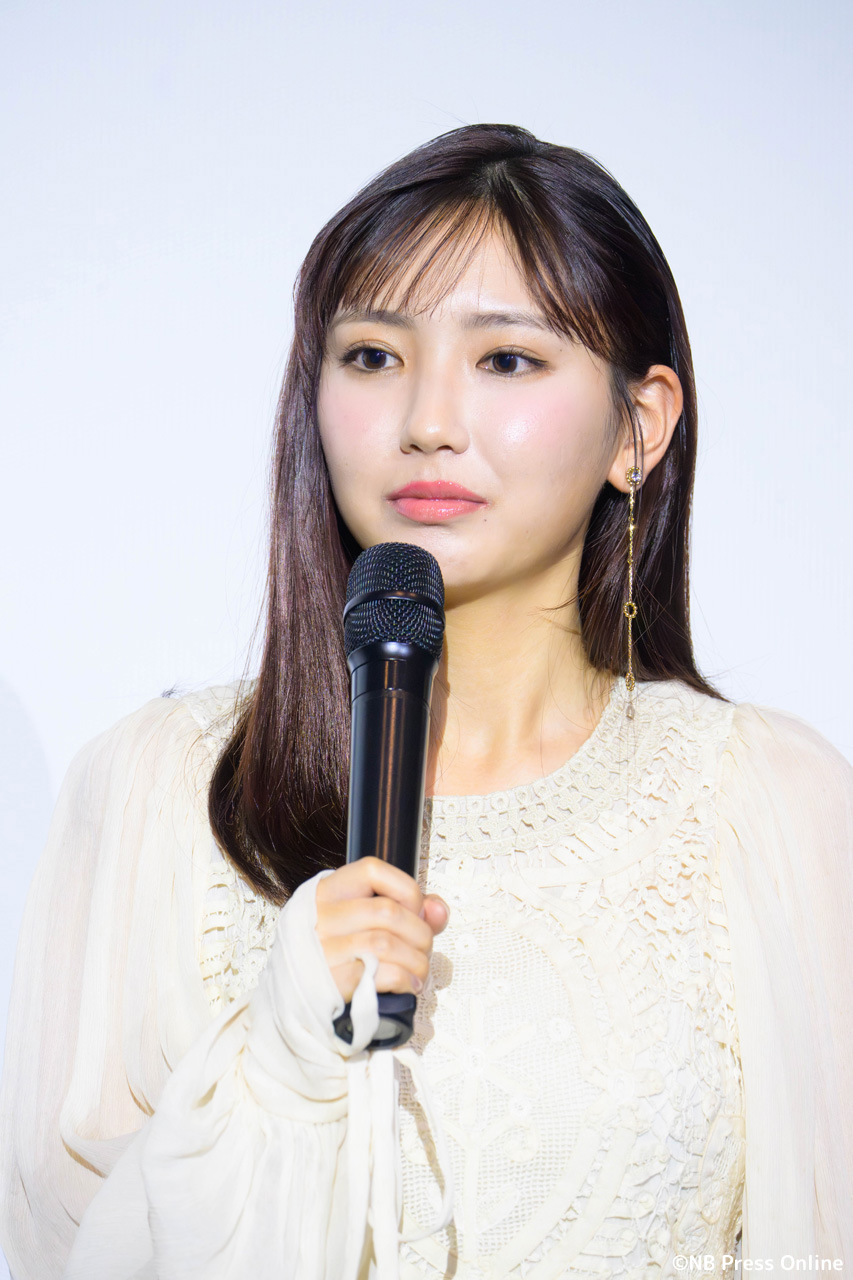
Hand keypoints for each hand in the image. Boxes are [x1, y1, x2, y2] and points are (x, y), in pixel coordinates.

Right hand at [315, 857, 449, 1002]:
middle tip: (423, 948)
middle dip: (420, 933)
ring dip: (416, 960)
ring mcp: (323, 950)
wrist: (294, 999)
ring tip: (419, 970)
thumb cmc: (333, 955)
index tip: (414, 911)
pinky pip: (382, 974)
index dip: (406, 889)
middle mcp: (320, 916)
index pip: (372, 870)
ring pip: (386, 943)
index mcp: (326, 891)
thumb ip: (406, 910)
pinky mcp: (331, 983)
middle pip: (387, 912)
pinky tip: (408, 984)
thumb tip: (438, 910)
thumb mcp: (360, 921)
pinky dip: (406, 980)